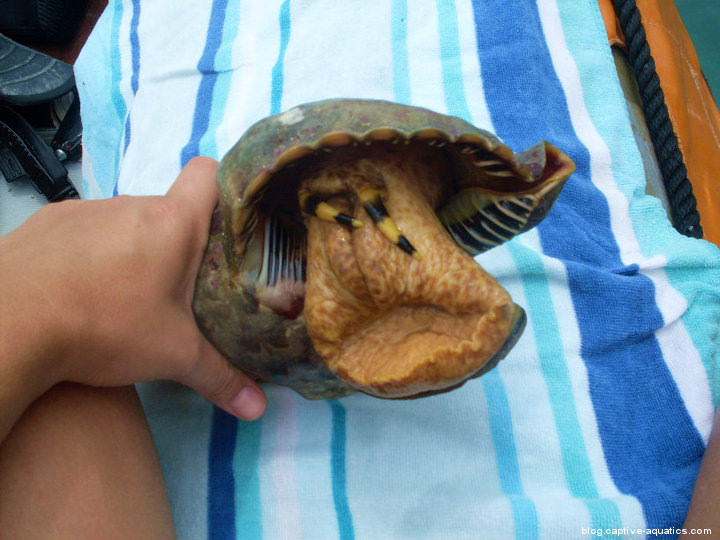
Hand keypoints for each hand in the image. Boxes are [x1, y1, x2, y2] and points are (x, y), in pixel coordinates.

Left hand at [0, 157, 265, 423]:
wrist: (7, 325)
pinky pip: (83, 230)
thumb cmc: (105, 327)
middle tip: (177, 289)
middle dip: (177, 243)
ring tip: (124, 296)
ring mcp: (84, 210)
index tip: (225, 224)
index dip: (223, 190)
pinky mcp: (46, 222)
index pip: (210, 174)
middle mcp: (130, 204)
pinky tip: (78, 291)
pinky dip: (89, 253)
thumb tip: (260, 410)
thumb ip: (220, 378)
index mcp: (173, 222)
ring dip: (132, 249)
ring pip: (125, 222)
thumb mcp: (172, 357)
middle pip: (168, 209)